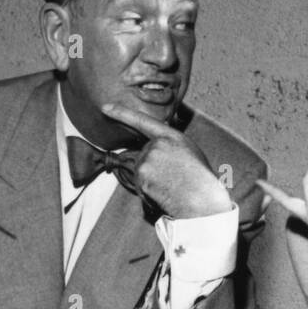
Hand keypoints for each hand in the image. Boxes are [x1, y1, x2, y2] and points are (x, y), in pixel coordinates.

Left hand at [101, 102, 233, 217]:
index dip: (122, 113)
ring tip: (171, 188)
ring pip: (140, 173)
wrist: (202, 200)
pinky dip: (149, 193)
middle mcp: (156, 145)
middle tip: (172, 180)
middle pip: (141, 156)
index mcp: (171, 136)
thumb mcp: (190, 153)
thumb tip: (155, 150)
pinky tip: (165, 194)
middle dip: (151, 170)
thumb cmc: (200, 181)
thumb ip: (170, 147)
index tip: (105, 108)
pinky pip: (140, 186)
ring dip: (150, 183)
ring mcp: (147, 160)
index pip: (142, 121)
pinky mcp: (142, 176)